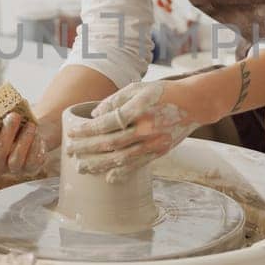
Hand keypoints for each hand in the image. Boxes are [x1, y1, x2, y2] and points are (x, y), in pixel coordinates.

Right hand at [0, 113, 58, 177]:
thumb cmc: (13, 123)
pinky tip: (38, 136)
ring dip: (24, 141)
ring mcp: (13, 169)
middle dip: (7, 133)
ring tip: (31, 125)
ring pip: (16, 160)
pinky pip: (32, 163)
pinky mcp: (30, 169)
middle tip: (14, 116)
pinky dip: (35, 148)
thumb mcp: (3, 114)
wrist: (32, 130)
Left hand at [64, 80, 205, 182]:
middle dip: (87, 148)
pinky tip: (108, 177)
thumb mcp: (139, 88)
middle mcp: (147, 129)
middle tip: (70, 151)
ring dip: (99, 164)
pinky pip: (138, 165)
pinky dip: (122, 172)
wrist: (194, 103)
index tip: (72, 132)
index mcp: (139, 109)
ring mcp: (154, 143)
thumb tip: (94, 116)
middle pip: (111, 143)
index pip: (107, 123)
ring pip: (121, 158)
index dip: (88, 129)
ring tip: (82, 167)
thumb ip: (115, 100)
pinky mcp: (160, 152)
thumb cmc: (163, 92)